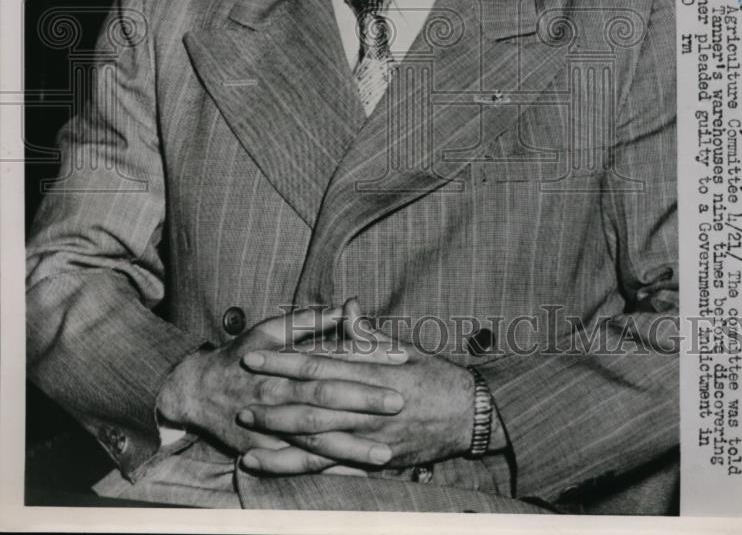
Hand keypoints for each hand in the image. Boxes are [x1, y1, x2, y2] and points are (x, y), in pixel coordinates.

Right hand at [157, 305, 405, 471]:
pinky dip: (326, 472)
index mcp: (285, 362)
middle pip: (326, 400)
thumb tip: (348, 305)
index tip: (399, 359)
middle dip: (364, 403)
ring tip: (386, 453)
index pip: (333, 358)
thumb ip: (312, 320)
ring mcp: (272, 427)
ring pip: (316, 439)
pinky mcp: (265, 450)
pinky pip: (299, 466)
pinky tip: (353, 476)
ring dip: (351, 448)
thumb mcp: (272, 329)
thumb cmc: (242, 354)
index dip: (366, 358)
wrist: (197, 390)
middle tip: (400, 403)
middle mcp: (279, 394)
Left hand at [238, 298, 493, 473]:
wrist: (468, 414)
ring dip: (279, 434)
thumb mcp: (403, 347)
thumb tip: (346, 308)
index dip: (284, 362)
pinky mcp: (373, 460)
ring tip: (248, 429)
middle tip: (241, 394)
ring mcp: (370, 437)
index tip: (255, 357)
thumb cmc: (433, 375)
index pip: (320, 366)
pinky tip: (274, 465)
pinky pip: (332, 467)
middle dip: (273, 398)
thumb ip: (369, 333)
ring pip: (317, 438)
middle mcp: (368, 406)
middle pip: (312, 403)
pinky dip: (300, 467)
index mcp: (373, 373)